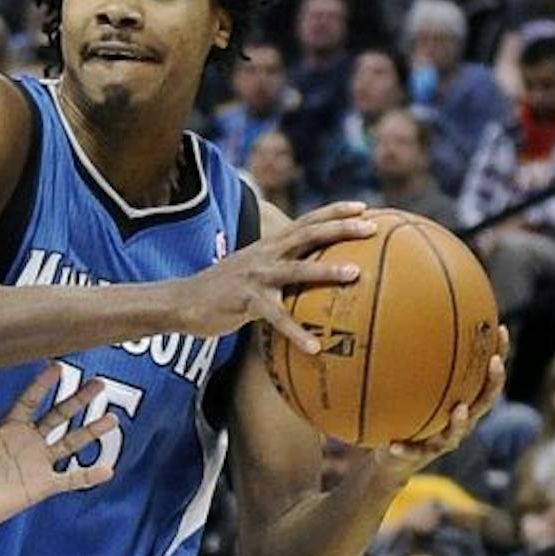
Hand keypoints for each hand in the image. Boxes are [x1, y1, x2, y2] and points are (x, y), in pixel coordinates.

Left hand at [0, 363, 120, 532]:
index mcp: (8, 425)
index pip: (31, 400)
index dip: (43, 384)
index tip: (58, 366)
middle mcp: (27, 441)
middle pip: (59, 416)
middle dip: (78, 400)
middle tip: (99, 383)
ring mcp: (36, 463)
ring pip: (70, 443)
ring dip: (91, 432)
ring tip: (112, 419)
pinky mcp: (40, 486)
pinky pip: (69, 479)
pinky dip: (88, 476)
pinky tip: (107, 469)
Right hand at [180, 202, 376, 353]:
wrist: (183, 301)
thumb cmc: (223, 290)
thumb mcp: (252, 269)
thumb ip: (279, 267)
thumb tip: (308, 277)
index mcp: (269, 245)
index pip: (306, 220)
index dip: (334, 212)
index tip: (364, 208)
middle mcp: (266, 254)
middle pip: (308, 234)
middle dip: (341, 228)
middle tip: (371, 229)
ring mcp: (257, 276)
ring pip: (297, 269)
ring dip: (327, 270)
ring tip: (355, 274)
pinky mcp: (246, 301)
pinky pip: (276, 318)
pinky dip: (296, 332)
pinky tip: (314, 347)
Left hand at [374, 327, 509, 479]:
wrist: (392, 458)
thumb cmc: (404, 415)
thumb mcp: (406, 388)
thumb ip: (409, 363)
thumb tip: (400, 320)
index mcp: (462, 401)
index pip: (486, 376)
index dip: (498, 355)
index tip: (501, 330)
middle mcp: (459, 420)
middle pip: (485, 402)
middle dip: (494, 382)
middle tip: (494, 364)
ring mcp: (442, 440)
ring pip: (457, 432)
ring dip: (460, 421)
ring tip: (460, 410)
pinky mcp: (419, 456)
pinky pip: (413, 452)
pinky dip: (405, 448)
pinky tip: (394, 444)